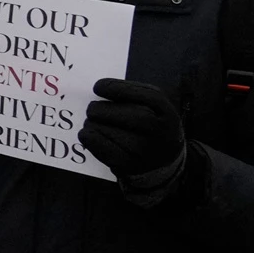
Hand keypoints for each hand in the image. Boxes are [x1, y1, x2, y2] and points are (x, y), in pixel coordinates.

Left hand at [81, 79, 189, 200]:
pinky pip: (106, 150)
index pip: (150, 96)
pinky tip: (86, 133)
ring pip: (118, 133)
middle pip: (134, 117)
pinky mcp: (130, 166)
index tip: (98, 86)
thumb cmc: (149, 126)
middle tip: (92, 109)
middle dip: (104, 110)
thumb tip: (100, 87)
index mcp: (167, 114)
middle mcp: (162, 133)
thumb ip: (133, 95)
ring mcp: (147, 151)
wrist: (161, 161)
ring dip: (94, 124)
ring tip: (91, 122)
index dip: (120, 89)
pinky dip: (90, 139)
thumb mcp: (151, 107)